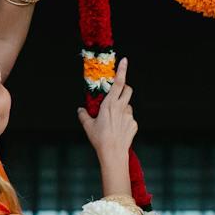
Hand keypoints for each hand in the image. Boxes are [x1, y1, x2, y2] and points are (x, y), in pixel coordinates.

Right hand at [76, 58, 137, 197]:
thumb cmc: (99, 139)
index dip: (122, 70)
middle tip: (118, 93)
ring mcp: (129, 116)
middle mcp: (121, 107)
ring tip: (114, 120)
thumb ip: (84, 115)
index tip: (125, 60)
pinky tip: (118, 130)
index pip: (119, 83)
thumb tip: (80, 110)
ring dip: (123, 107)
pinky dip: (125, 121)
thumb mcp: (88, 126)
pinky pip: (130, 118)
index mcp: (110, 104)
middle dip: (125, 88)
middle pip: (128, 90)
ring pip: (128, 105)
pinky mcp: (134, 124)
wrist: (113, 153)